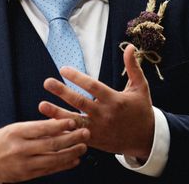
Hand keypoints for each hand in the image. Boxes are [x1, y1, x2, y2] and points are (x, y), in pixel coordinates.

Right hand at [0, 119, 89, 183]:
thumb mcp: (12, 129)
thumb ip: (33, 128)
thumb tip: (56, 123)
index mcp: (16, 133)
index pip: (41, 128)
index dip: (59, 125)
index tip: (73, 121)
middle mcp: (21, 149)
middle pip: (51, 144)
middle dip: (71, 138)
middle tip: (85, 132)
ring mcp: (25, 164)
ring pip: (54, 159)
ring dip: (71, 152)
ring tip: (83, 146)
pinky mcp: (28, 175)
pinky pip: (50, 169)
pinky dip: (64, 165)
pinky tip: (74, 159)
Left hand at [38, 44, 154, 160]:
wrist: (147, 140)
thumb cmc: (141, 110)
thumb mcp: (140, 88)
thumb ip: (133, 67)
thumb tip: (130, 47)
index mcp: (115, 100)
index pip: (93, 87)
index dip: (78, 77)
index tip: (63, 68)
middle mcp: (105, 115)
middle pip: (80, 102)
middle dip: (62, 92)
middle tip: (47, 82)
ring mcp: (99, 129)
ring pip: (75, 120)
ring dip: (57, 113)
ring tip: (41, 105)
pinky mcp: (94, 140)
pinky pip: (76, 135)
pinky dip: (63, 130)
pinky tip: (48, 124)